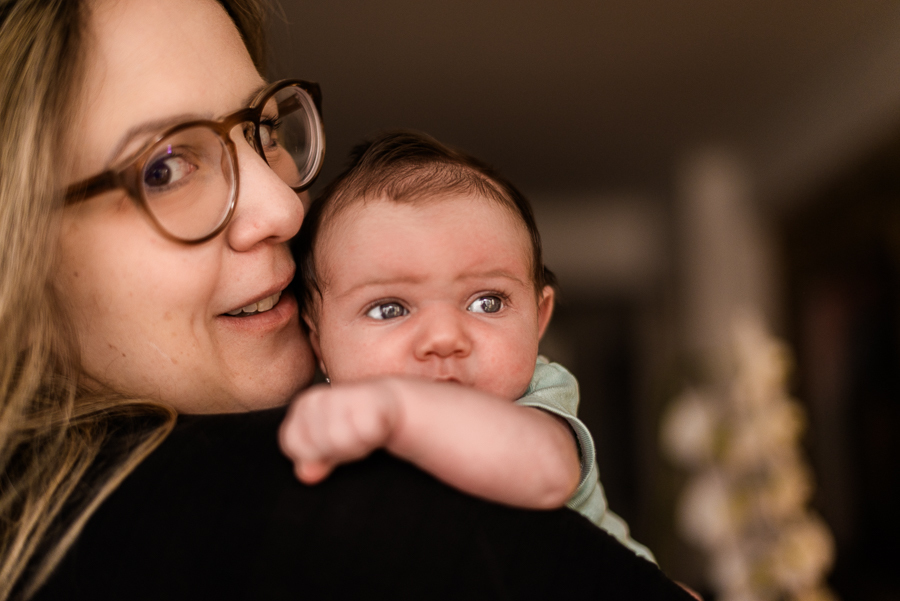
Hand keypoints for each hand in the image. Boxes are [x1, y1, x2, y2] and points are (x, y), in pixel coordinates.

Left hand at [278, 381, 402, 483]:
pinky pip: (364, 433)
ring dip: (356, 445)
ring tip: (362, 432)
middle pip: (318, 446)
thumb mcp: (326, 447)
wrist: (387, 402)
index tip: (330, 446)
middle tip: (351, 438)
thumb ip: (312, 461)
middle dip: (337, 451)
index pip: (293, 444)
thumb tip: (305, 474)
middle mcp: (317, 398)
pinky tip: (375, 425)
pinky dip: (372, 435)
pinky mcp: (367, 398)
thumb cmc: (352, 426)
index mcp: (303, 407)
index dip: (313, 453)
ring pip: (340, 440)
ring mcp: (340, 396)